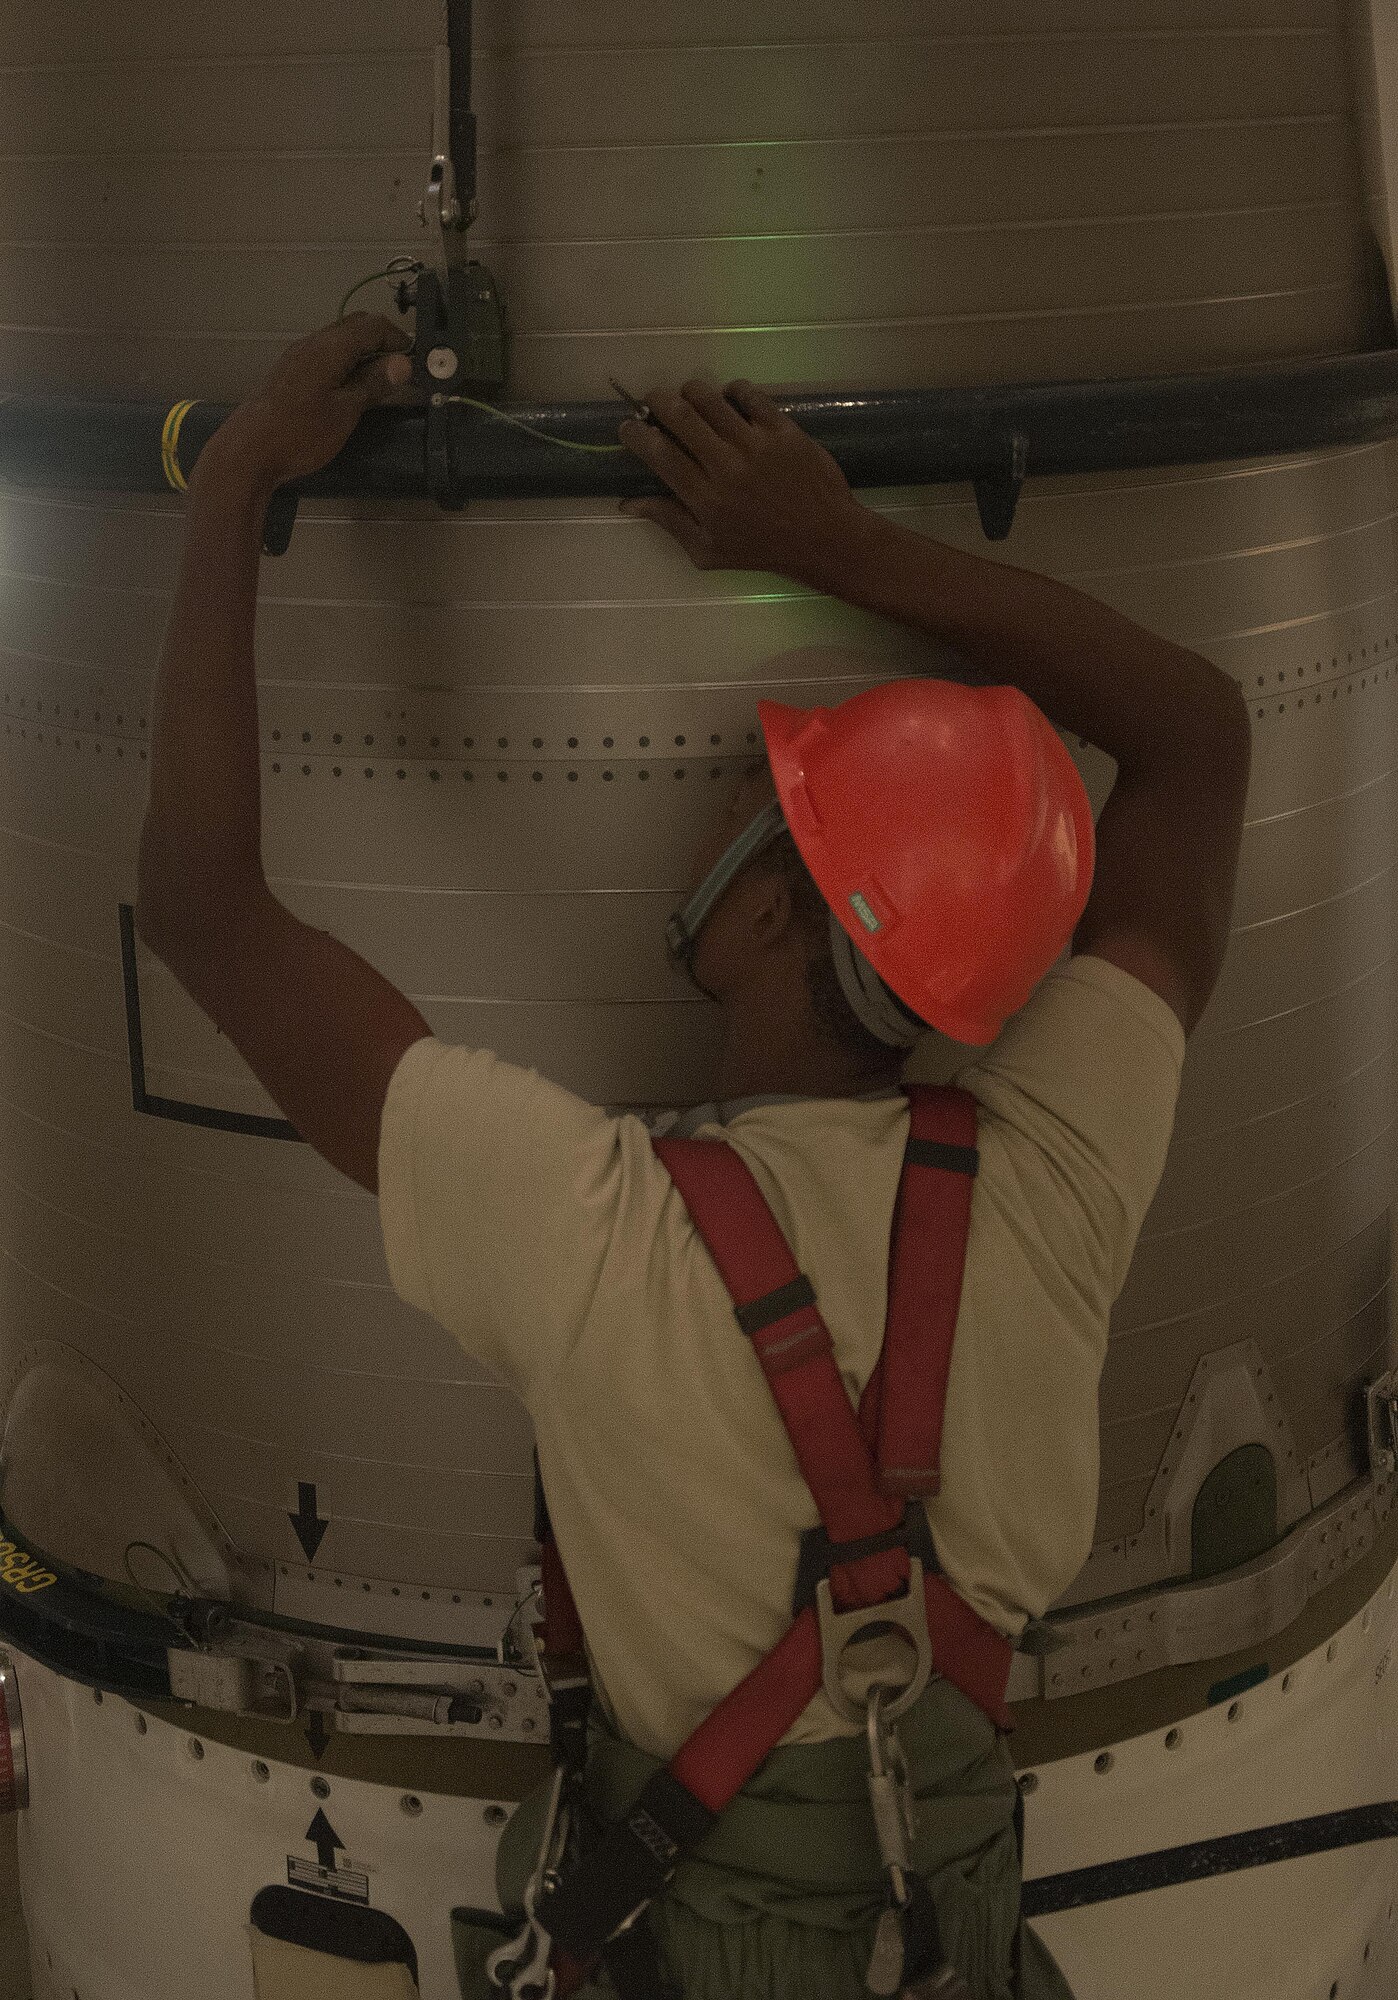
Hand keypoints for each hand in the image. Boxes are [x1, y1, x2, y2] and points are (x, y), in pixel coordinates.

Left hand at [200, 312, 414, 491]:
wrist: (250, 450)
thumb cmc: (301, 433)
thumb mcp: (345, 412)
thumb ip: (373, 384)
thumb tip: (402, 362)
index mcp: (329, 347)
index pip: (371, 325)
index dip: (397, 337)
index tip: (415, 358)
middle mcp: (312, 343)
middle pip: (353, 326)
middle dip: (380, 340)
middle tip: (400, 368)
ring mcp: (298, 356)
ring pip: (338, 340)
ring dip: (362, 351)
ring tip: (380, 379)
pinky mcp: (290, 372)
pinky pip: (325, 354)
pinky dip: (345, 362)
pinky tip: (351, 386)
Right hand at [617, 378, 882, 584]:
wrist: (823, 538)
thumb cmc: (761, 550)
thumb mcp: (708, 551)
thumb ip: (669, 522)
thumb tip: (627, 503)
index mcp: (705, 499)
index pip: (659, 454)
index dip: (636, 433)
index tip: (629, 426)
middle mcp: (726, 466)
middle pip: (679, 415)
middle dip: (657, 401)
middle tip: (654, 402)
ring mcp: (756, 444)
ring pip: (710, 398)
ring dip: (691, 391)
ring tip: (689, 398)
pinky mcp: (783, 430)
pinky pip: (749, 395)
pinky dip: (733, 391)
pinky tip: (730, 400)